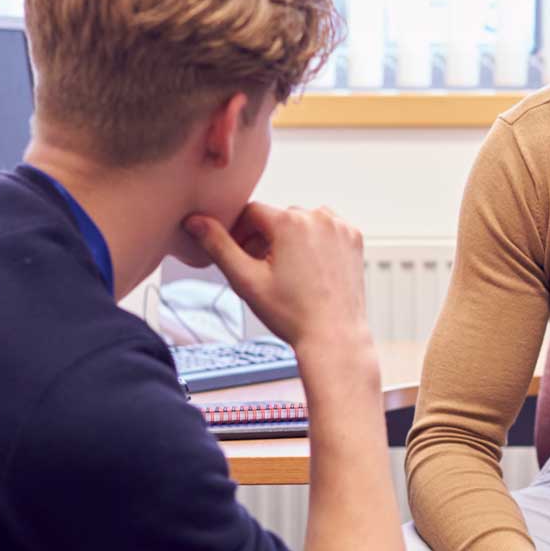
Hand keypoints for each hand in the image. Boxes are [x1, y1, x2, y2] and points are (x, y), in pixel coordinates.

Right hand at [184, 203, 369, 352]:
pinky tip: (309, 270)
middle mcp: (318, 216)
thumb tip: (195, 221)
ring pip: (301, 222)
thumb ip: (218, 246)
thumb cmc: (292, 314)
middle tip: (260, 271)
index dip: (239, 233)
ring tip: (287, 272)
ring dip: (290, 239)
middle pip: (277, 218)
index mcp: (290, 222)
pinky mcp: (354, 238)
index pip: (251, 213)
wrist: (334, 337)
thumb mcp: (246, 280)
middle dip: (264, 238)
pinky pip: (325, 230)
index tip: (239, 256)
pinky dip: (315, 243)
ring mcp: (339, 227)